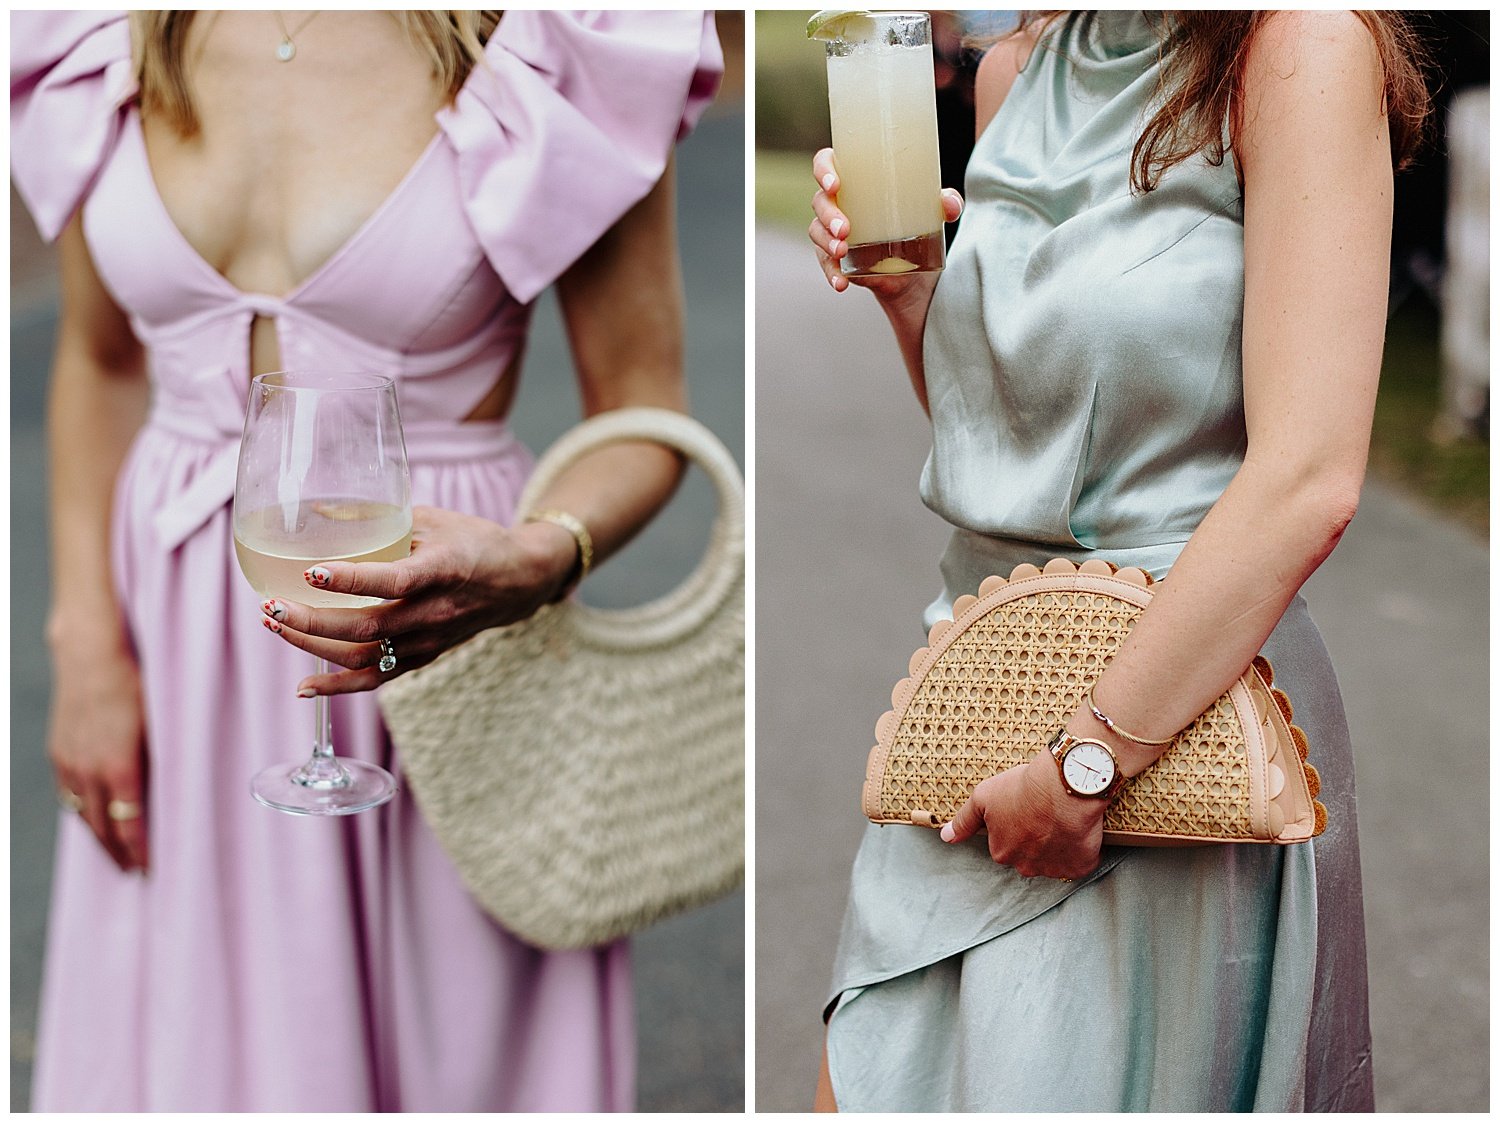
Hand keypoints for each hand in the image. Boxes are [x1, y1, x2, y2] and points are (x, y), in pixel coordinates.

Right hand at [47, 647, 148, 871]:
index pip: (130, 824)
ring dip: (99, 838)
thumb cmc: (137, 684)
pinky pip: (67, 795)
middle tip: (135, 872)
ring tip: (115, 855)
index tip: (151, 869)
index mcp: (120, 767)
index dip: (140, 851)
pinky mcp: (58, 753)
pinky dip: (82, 813)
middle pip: (103, 827)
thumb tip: (180, 791)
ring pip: (82, 815)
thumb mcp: (161, 723)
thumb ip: (164, 762)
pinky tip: (92, 819)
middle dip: (119, 853)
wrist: (90, 654)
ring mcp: (69, 763)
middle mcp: (89, 771)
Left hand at [259, 505, 577, 695]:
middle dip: (312, 620)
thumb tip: (320, 515)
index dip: (351, 581)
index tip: (311, 573)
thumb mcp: (434, 519)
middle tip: (270, 604)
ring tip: (274, 624)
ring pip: (364, 656)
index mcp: (443, 569)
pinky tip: (303, 687)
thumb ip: (384, 521)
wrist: (519, 581)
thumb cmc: (473, 541)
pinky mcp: (424, 657)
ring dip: (313, 646)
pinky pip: (376, 679)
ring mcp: (430, 640)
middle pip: (367, 627)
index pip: (394, 580)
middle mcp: (436, 611)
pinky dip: (337, 686)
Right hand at [808, 147, 963, 296]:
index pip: (827, 163)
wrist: (915, 272)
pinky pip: (826, 263)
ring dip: (826, 241)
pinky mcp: (837, 259)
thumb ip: (947, 204)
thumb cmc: (918, 226)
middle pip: (820, 200)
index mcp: (856, 179)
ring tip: (842, 251)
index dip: (824, 169)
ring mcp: (834, 232)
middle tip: (846, 229)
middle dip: (828, 214)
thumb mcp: (934, 214)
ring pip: (817, 231)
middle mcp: (840, 203)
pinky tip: (841, 282)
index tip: (835, 184)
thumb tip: (949, 203)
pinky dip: (831, 273)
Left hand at [939, 754, 1105, 879]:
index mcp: (1002, 852)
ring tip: (1061, 818)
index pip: (1005, 845)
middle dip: (1036, 839)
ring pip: (1055, 860)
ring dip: (1058, 845)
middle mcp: (1026, 867)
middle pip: (1029, 856)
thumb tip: (945, 837)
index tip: (1025, 809)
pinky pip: (1080, 862)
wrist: (1063, 785)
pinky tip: (1077, 829)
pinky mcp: (1080, 866)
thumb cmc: (1022, 788)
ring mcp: (1054, 869)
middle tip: (1044, 813)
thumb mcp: (983, 797)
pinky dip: (1080, 849)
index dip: (1016, 825)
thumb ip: (963, 821)